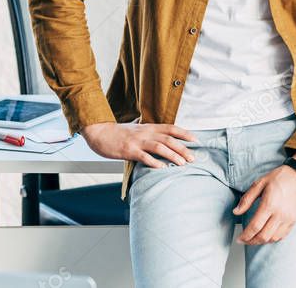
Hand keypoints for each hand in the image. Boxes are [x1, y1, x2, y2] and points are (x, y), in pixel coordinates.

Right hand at [80, 122, 197, 167]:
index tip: (196, 140)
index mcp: (149, 127)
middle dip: (183, 149)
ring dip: (172, 155)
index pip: (171, 128)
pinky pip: (144, 156)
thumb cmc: (119, 133)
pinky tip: (162, 167)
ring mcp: (138, 141)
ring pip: (159, 147)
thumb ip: (150, 132)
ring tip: (182, 163)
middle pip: (169, 139)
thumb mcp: (138, 129)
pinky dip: (154, 162)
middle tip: (193, 158)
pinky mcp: (129, 150)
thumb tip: (162, 137)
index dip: (185, 133)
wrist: (100, 132)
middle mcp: (146, 133)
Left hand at [233, 165, 295, 244]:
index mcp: (269, 204)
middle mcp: (280, 214)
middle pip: (263, 236)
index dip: (245, 236)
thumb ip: (247, 199)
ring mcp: (288, 218)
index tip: (239, 239)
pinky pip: (282, 235)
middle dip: (251, 241)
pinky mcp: (294, 220)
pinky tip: (267, 235)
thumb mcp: (260, 183)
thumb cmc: (281, 177)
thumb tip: (236, 212)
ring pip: (273, 238)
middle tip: (244, 240)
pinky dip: (273, 239)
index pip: (255, 227)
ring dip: (262, 241)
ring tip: (254, 238)